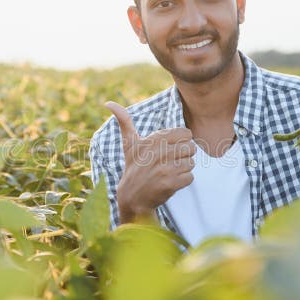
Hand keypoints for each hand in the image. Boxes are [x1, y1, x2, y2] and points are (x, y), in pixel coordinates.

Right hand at [105, 101, 195, 223]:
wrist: (132, 197)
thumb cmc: (133, 167)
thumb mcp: (129, 144)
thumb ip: (124, 121)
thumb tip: (109, 103)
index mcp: (153, 139)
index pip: (185, 133)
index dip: (181, 142)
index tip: (170, 149)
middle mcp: (158, 152)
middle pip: (190, 148)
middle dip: (183, 156)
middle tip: (170, 162)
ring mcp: (164, 168)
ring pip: (191, 163)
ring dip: (183, 169)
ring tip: (170, 172)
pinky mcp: (169, 184)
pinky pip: (190, 177)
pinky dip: (183, 181)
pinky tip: (171, 182)